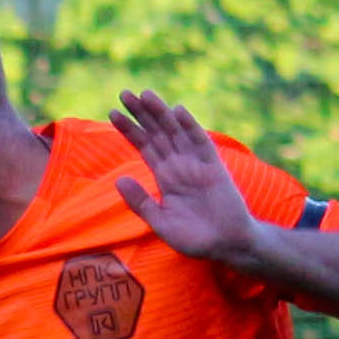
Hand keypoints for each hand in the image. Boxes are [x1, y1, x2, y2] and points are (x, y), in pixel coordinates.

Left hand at [102, 89, 266, 265]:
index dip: (129, 129)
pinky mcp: (214, 167)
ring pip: (176, 132)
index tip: (112, 112)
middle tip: (124, 93)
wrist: (227, 246)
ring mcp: (196, 164)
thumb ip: (140, 201)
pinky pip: (201, 143)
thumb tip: (118, 179)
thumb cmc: (194, 237)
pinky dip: (190, 126)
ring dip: (161, 113)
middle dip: (141, 113)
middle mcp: (179, 165)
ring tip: (145, 94)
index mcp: (164, 176)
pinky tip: (178, 110)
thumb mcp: (160, 222)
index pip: (143, 146)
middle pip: (157, 133)